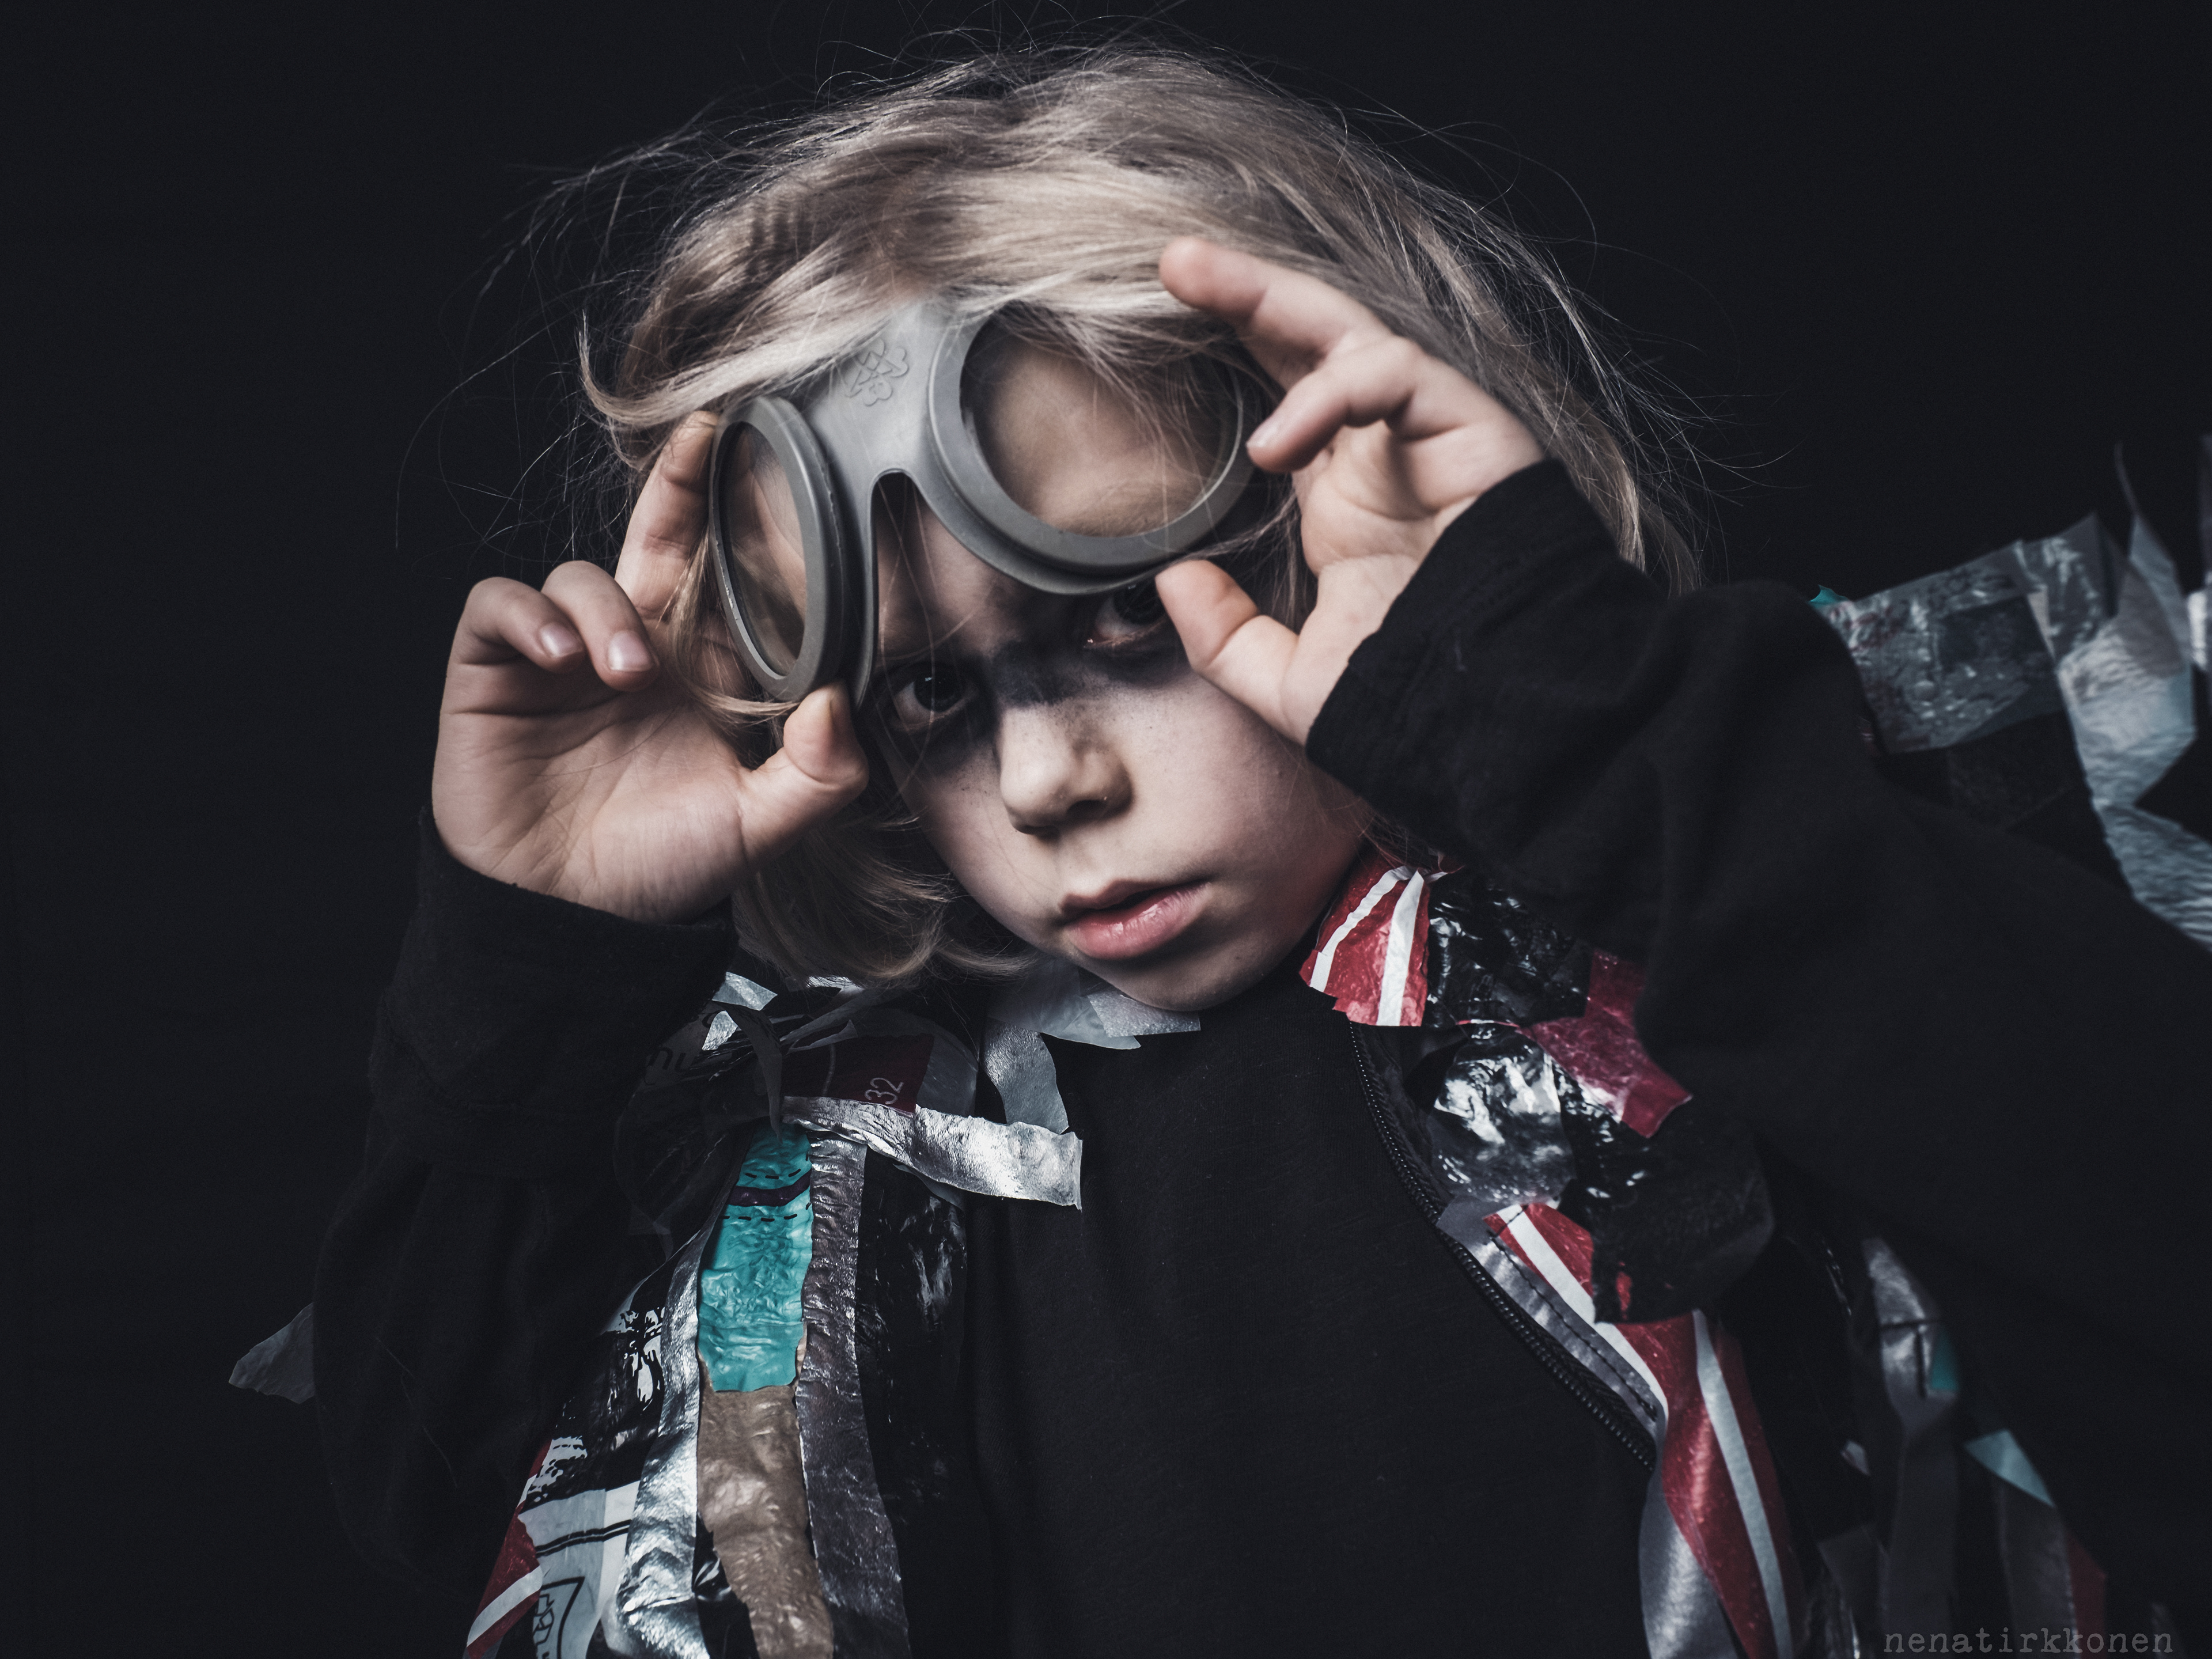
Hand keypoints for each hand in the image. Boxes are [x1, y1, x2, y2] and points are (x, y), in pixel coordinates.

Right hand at [430, 411, 868, 922]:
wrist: (569, 922)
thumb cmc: (658, 871)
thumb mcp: (756, 828)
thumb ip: (815, 775)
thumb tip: (837, 700)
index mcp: (698, 674)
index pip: (720, 578)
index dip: (735, 521)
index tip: (767, 462)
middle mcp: (632, 650)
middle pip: (652, 543)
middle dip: (674, 488)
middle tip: (698, 443)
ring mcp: (559, 659)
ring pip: (578, 577)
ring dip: (604, 611)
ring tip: (624, 673)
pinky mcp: (493, 671)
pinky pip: (501, 606)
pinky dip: (529, 617)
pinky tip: (557, 656)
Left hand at [1154, 238, 1544, 744]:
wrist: (1501, 717)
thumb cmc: (1413, 701)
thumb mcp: (1292, 683)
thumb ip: (1226, 639)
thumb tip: (1171, 581)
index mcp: (1343, 497)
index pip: (1283, 396)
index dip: (1233, 353)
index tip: (1160, 322)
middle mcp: (1381, 453)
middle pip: (1309, 341)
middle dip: (1243, 291)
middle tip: (1174, 259)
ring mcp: (1426, 435)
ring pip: (1350, 331)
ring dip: (1271, 298)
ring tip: (1195, 283)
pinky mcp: (1470, 427)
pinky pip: (1398, 373)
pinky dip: (1334, 390)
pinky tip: (1277, 443)